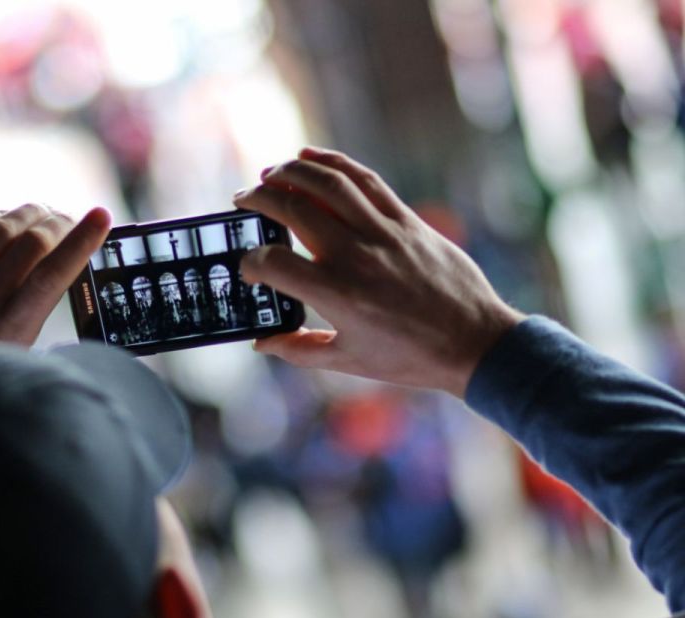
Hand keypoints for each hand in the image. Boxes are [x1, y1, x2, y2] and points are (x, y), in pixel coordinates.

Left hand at [0, 203, 110, 354]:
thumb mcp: (11, 364)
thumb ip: (34, 327)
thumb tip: (60, 286)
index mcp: (10, 331)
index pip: (54, 274)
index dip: (82, 241)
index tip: (101, 217)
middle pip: (31, 243)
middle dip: (58, 222)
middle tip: (71, 219)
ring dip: (27, 214)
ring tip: (43, 213)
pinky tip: (0, 218)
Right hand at [234, 147, 524, 397]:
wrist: (474, 342)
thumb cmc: (411, 357)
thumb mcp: (348, 361)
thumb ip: (299, 349)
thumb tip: (262, 342)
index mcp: (336, 294)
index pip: (274, 263)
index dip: (250, 262)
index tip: (249, 268)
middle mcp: (356, 256)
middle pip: (293, 208)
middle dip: (258, 199)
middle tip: (243, 200)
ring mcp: (383, 232)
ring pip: (328, 182)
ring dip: (290, 171)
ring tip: (269, 173)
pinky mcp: (407, 220)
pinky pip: (366, 180)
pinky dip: (334, 163)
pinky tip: (310, 158)